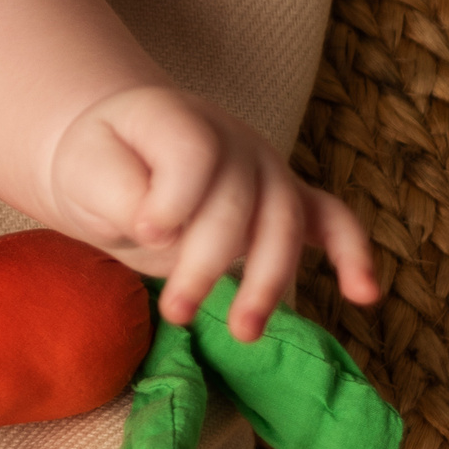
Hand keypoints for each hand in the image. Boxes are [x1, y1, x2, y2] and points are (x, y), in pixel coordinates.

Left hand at [47, 85, 380, 341]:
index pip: (193, 152)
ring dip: (266, 282)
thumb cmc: (100, 166)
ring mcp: (266, 166)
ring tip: (241, 332)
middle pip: (238, 201)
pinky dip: (353, 255)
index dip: (175, 198)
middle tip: (175, 312)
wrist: (120, 156)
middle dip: (207, 263)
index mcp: (175, 116)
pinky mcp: (287, 200)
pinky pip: (332, 221)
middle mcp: (231, 137)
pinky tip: (364, 294)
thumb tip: (160, 230)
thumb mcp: (84, 170)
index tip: (144, 232)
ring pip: (284, 223)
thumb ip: (119, 193)